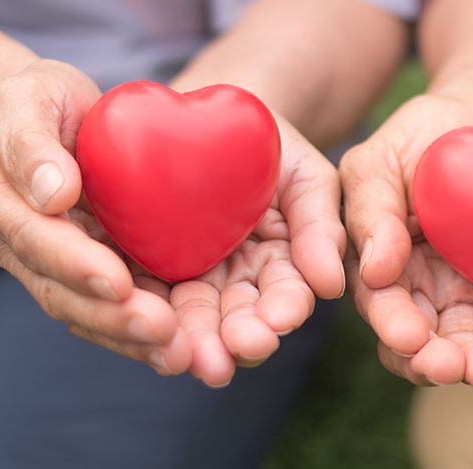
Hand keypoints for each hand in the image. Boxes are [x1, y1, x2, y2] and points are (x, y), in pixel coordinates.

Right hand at [0, 60, 191, 374]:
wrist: (42, 114)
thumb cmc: (35, 98)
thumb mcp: (26, 97)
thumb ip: (31, 142)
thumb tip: (53, 193)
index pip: (33, 237)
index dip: (74, 263)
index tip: (119, 281)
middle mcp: (12, 239)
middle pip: (57, 289)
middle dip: (109, 315)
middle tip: (162, 332)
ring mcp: (43, 260)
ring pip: (80, 308)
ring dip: (126, 335)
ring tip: (175, 352)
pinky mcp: (77, 267)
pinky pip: (102, 304)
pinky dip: (133, 329)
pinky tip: (175, 345)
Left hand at [170, 117, 346, 386]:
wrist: (210, 114)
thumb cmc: (269, 145)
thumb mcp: (306, 177)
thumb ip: (321, 227)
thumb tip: (332, 287)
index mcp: (281, 264)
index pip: (287, 293)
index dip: (283, 309)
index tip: (278, 320)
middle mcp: (238, 283)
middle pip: (238, 319)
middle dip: (236, 339)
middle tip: (233, 353)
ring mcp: (194, 279)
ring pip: (193, 320)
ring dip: (194, 342)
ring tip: (190, 359)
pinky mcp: (149, 271)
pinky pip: (145, 297)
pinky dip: (144, 315)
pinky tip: (141, 327)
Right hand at [340, 94, 472, 389]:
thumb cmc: (426, 130)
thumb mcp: (383, 159)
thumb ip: (370, 210)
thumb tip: (373, 273)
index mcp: (382, 262)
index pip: (382, 303)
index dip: (394, 324)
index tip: (410, 338)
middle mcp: (422, 286)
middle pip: (426, 337)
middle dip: (440, 359)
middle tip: (459, 369)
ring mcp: (468, 291)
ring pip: (471, 340)